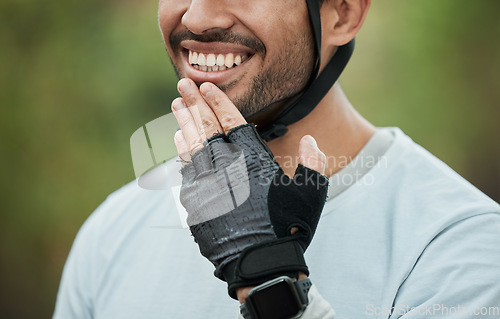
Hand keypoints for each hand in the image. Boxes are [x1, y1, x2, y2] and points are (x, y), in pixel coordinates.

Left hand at [172, 78, 327, 298]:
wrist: (260, 266)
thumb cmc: (287, 230)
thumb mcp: (310, 195)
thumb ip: (312, 164)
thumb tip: (311, 140)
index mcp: (253, 162)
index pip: (231, 122)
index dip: (218, 102)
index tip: (206, 87)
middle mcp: (226, 168)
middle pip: (205, 128)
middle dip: (194, 103)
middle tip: (182, 84)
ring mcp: (207, 185)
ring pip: (191, 146)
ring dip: (183, 123)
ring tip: (175, 105)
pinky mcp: (197, 203)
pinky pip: (186, 170)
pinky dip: (181, 152)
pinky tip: (178, 141)